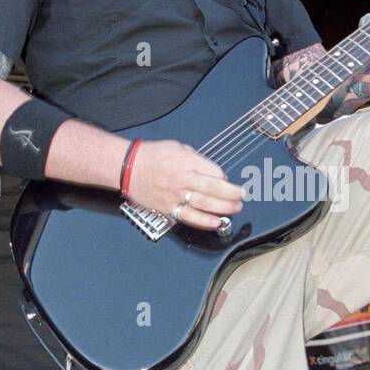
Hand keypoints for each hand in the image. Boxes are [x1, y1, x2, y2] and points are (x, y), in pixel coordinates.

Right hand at [128, 140, 244, 229]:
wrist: (127, 167)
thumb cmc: (151, 156)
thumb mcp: (177, 147)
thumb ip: (196, 159)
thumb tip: (213, 172)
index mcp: (186, 162)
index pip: (214, 172)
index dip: (225, 178)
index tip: (228, 181)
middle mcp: (182, 179)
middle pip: (214, 189)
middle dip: (232, 194)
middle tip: (242, 196)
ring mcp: (175, 195)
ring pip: (205, 204)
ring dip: (224, 208)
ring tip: (236, 208)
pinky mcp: (169, 208)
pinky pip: (190, 217)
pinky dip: (205, 221)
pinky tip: (217, 222)